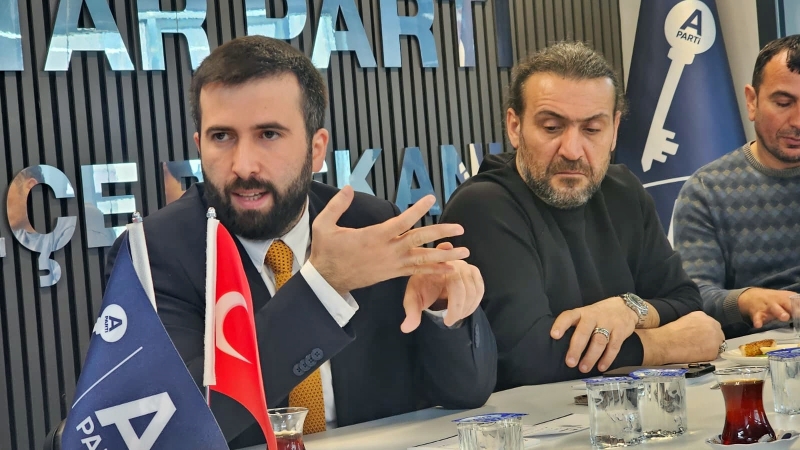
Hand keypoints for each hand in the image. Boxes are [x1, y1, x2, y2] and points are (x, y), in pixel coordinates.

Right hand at [309, 186, 469, 293]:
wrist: (328, 281)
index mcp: (374, 236)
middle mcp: (388, 251)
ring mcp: (392, 264)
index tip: (431, 198)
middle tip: (460, 229)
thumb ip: (337, 206)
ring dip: (445, 255)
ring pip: (423, 259)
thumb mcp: (324, 226)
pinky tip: (450, 268)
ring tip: (465, 252)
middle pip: (419, 241)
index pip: (401, 221)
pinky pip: (417, 271)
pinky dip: (434, 269)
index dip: (418, 209)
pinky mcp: (392, 274)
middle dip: (441, 233)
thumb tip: (349, 187)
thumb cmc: (326, 252)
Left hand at [400, 242, 484, 332]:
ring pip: (474, 290)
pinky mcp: (474, 273)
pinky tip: (465, 311)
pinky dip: (474, 303)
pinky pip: (480, 289)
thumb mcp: (413, 300)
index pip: (452, 281)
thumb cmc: (422, 288)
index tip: (447, 317)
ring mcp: (467, 267)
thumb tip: (406, 329)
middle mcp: (455, 262)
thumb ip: (411, 313)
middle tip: (449, 321)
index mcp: (438, 266)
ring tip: (456, 317)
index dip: (454, 300)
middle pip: (464, 289)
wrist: (430, 280)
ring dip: (467, 308)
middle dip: (458, 309)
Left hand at [550, 296, 638, 372]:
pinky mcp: (621, 331)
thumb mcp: (587, 314)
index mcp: (582, 312)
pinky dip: (607, 359)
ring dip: (591, 356)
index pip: (569, 316)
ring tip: (583, 368)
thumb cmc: (600, 314)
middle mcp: (594, 317)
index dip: (561, 325)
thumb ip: (577, 325)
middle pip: (584, 332)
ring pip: (599, 341)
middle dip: (576, 348)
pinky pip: (614, 347)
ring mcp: (609, 323)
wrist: (625, 307)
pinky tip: (601, 367)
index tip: (554, 335)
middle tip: (570, 362)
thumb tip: (561, 345)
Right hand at [637, 311, 722, 364]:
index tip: (700, 337)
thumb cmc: (670, 332)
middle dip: (711, 340)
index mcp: (703, 316)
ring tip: (697, 352)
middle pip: (717, 334)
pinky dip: (706, 357)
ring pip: (717, 345)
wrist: (666, 343)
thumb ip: (695, 324)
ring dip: (710, 348)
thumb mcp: (684, 320)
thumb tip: (698, 331)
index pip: (711, 325)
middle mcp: (712, 325)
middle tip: (701, 346)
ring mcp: (715, 338)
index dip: (706, 332)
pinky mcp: (714, 351)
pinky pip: (713, 355)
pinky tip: (696, 356)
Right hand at [738, 288, 792, 327]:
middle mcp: (778, 300)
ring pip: (773, 308)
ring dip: (779, 312)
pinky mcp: (757, 312)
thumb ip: (795, 307)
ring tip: (785, 317)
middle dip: (793, 308)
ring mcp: (767, 305)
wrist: (751, 296)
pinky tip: (758, 325)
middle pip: (786, 302)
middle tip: (799, 314)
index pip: (797, 301)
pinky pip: (757, 317)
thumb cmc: (773, 301)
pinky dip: (757, 321)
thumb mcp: (785, 300)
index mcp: (787, 297)